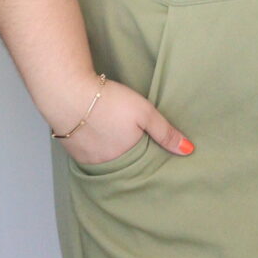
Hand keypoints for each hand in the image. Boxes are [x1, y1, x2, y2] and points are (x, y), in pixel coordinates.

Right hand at [56, 77, 191, 166]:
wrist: (67, 93)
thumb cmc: (108, 100)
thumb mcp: (144, 112)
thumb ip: (166, 133)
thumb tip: (189, 150)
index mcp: (126, 158)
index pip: (142, 164)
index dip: (146, 154)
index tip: (149, 146)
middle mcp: (106, 165)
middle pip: (122, 164)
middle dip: (128, 154)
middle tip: (129, 136)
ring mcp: (87, 160)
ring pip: (104, 160)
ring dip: (110, 150)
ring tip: (113, 132)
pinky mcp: (72, 151)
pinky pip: (88, 154)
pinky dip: (94, 146)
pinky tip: (97, 132)